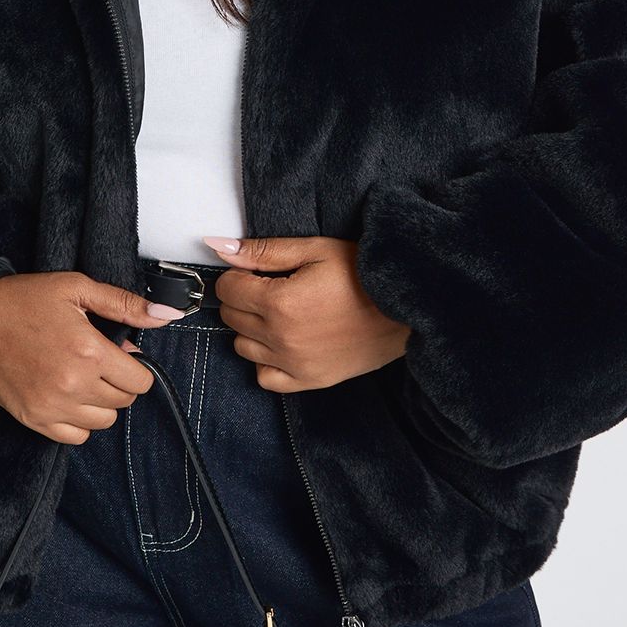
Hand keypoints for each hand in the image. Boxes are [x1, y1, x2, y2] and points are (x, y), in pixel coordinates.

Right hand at [0, 271, 181, 443]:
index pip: (140, 381)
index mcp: (89, 351)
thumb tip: (166, 315)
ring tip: (81, 377)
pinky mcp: (32, 419)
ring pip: (103, 422)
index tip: (121, 354)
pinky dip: (78, 421)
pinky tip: (67, 397)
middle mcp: (73, 385)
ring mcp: (51, 407)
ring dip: (100, 402)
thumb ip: (124, 305)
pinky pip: (74, 437)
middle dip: (119, 381)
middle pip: (124, 401)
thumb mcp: (76, 288)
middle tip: (98, 360)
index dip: (136, 366)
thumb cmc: (21, 299)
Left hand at [200, 235, 408, 392]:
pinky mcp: (310, 380)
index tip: (256, 271)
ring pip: (243, 347)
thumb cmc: (363, 272)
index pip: (227, 289)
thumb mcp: (315, 250)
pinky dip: (266, 361)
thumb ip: (264, 251)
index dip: (238, 275)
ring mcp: (294, 364)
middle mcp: (281, 338)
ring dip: (252, 328)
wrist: (406, 305)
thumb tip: (219, 246)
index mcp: (279, 302)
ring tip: (280, 313)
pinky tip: (282, 342)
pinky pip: (265, 378)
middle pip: (232, 317)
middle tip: (271, 287)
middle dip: (243, 298)